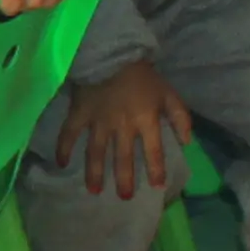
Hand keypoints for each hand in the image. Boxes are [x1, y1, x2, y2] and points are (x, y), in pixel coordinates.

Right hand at [63, 59, 190, 199]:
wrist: (111, 53)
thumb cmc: (143, 75)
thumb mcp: (169, 93)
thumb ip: (179, 118)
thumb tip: (187, 143)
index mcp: (145, 120)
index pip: (153, 151)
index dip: (156, 169)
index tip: (157, 186)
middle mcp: (122, 126)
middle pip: (123, 158)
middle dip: (124, 179)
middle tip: (125, 197)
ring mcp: (98, 122)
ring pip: (96, 152)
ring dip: (95, 173)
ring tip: (94, 191)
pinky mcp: (79, 114)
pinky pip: (69, 134)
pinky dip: (63, 148)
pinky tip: (62, 164)